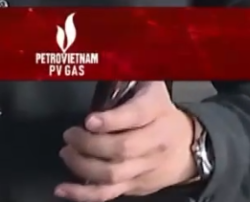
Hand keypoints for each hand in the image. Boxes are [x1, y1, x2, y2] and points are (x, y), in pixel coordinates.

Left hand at [56, 81, 199, 201]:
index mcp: (157, 110)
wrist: (186, 146)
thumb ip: (126, 74)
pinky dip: (82, 194)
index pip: (137, 116)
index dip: (112, 120)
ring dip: (82, 165)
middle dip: (89, 143)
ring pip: (112, 173)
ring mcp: (145, 167)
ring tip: (67, 152)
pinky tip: (63, 188)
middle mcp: (155, 141)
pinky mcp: (135, 186)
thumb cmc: (158, 111)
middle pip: (121, 148)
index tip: (89, 120)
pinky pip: (107, 194)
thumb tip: (99, 60)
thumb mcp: (150, 86)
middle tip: (70, 135)